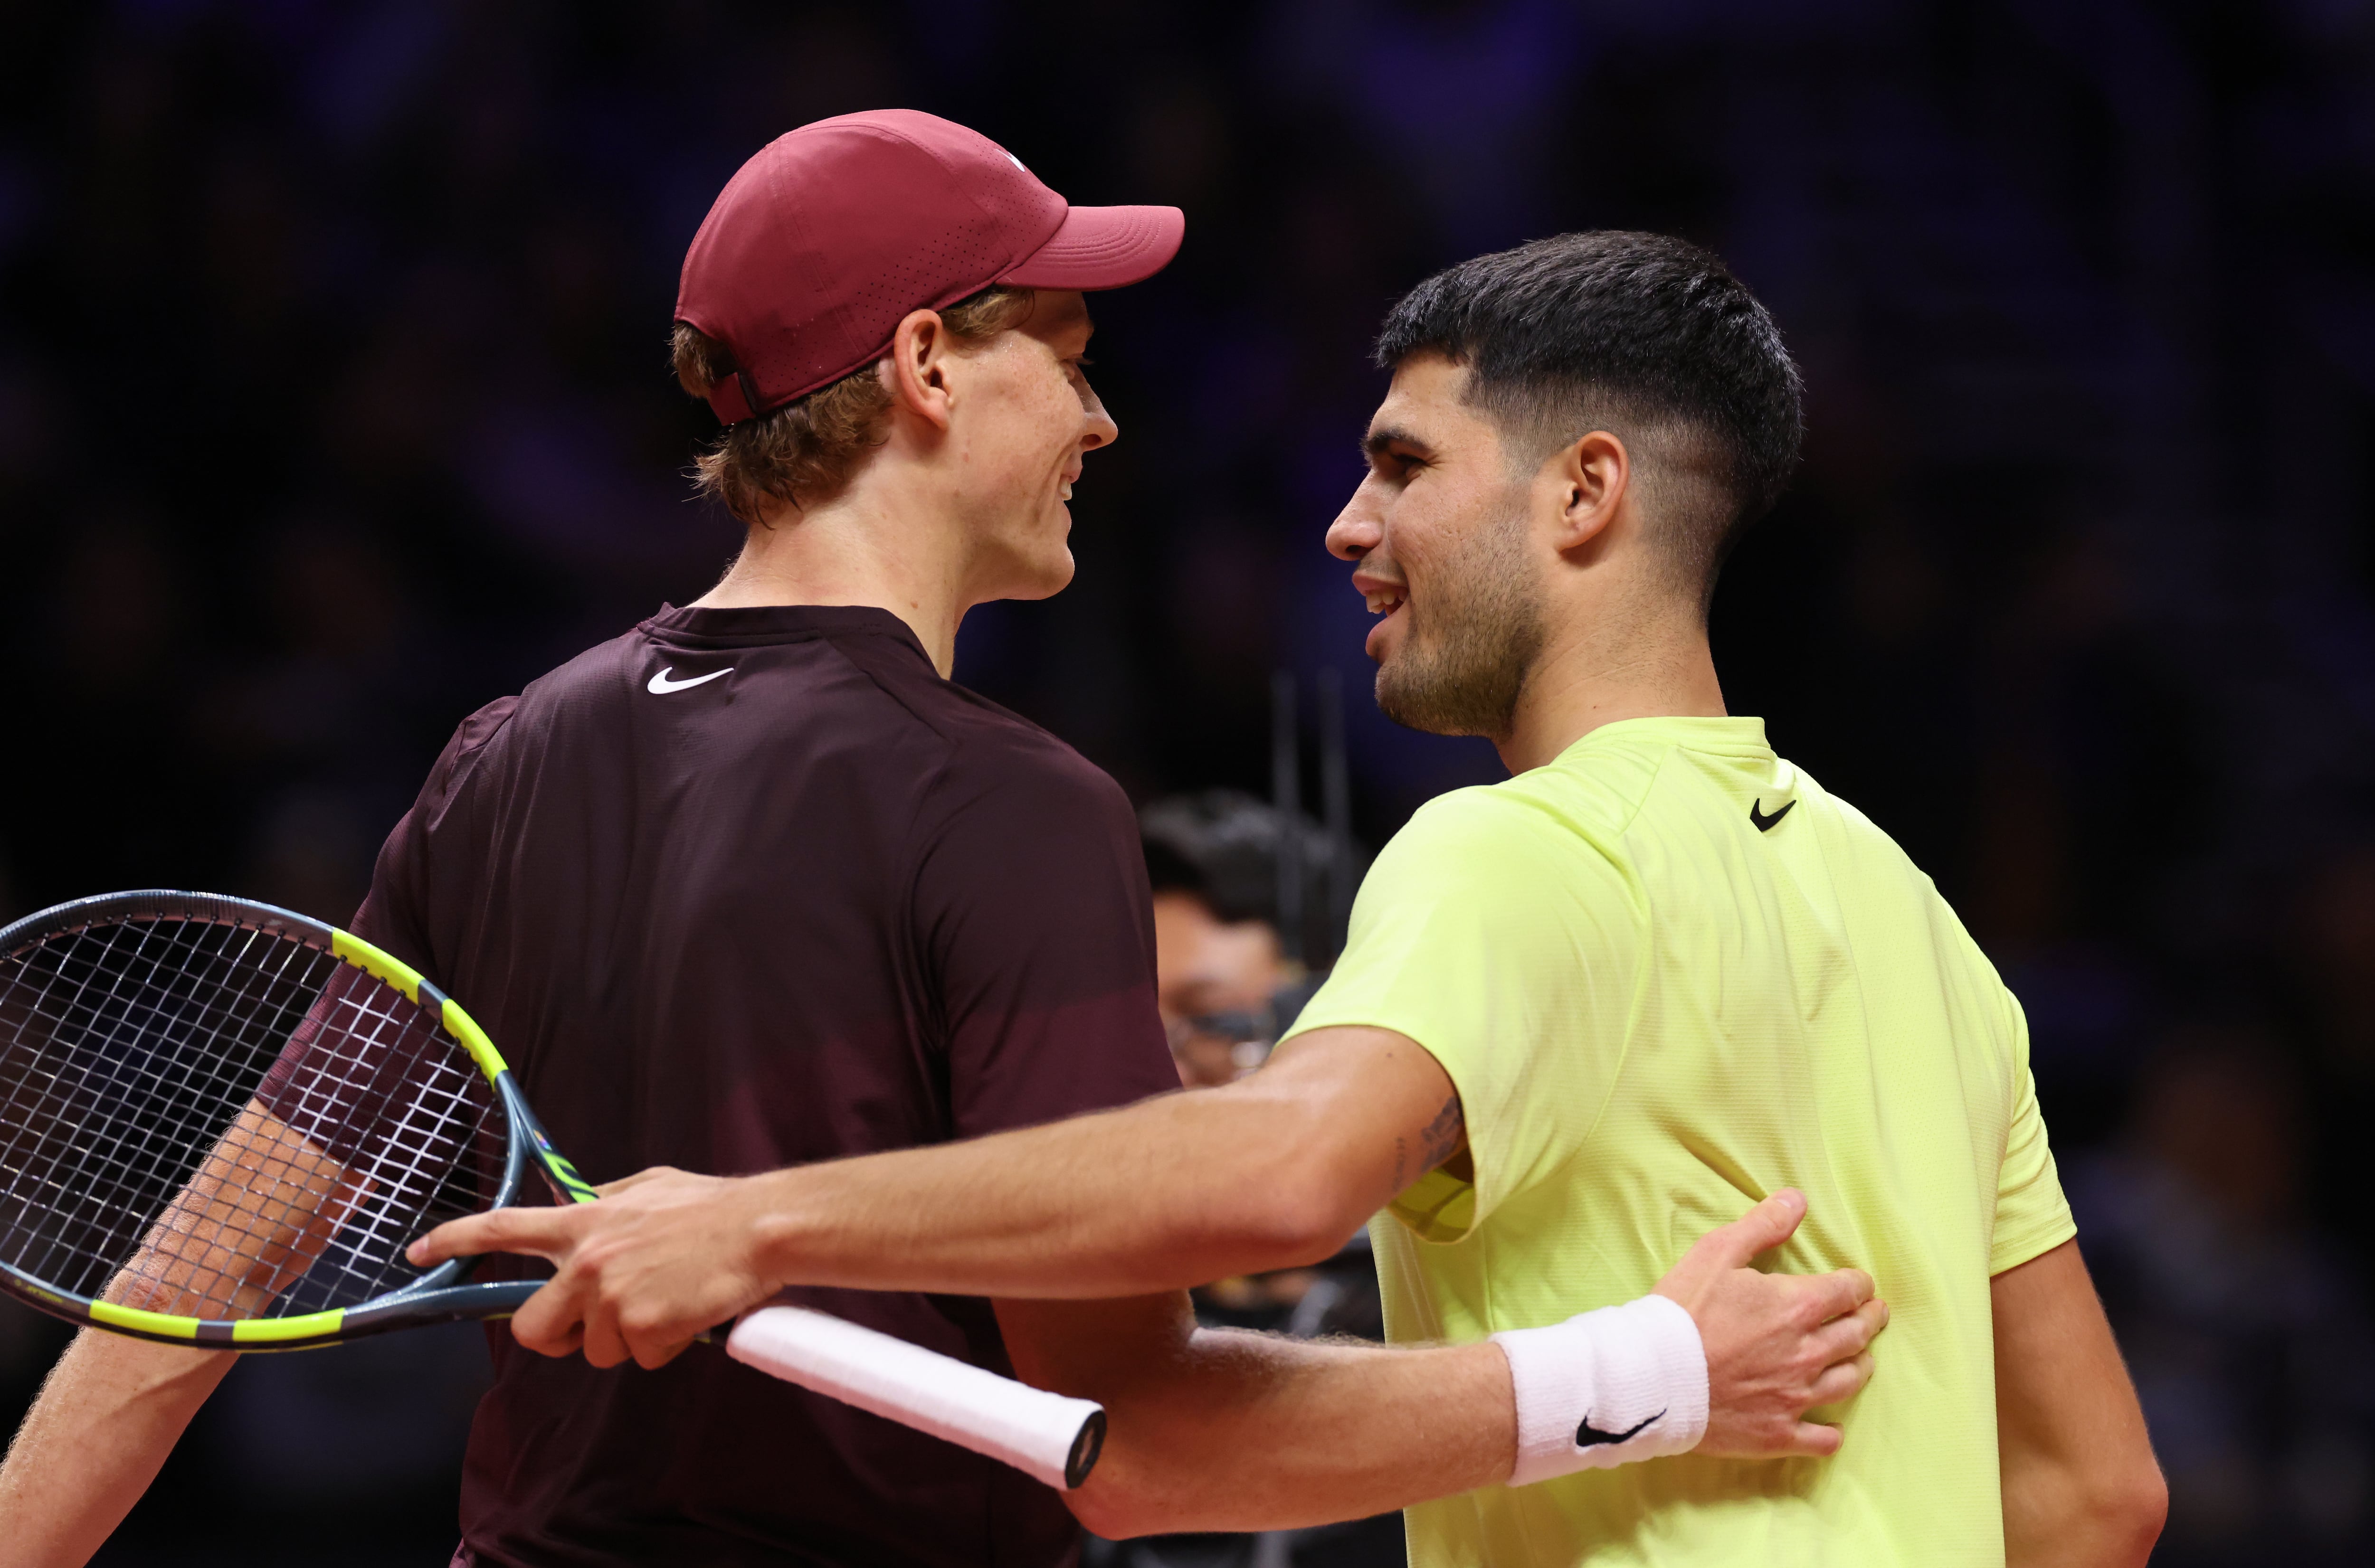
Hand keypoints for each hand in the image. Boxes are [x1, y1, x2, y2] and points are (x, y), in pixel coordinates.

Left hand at [406, 1167, 777, 1369]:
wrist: (761, 1229)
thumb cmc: (713, 1209)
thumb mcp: (649, 1187)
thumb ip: (604, 1203)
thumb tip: (574, 1207)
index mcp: (585, 1222)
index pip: (502, 1227)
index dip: (453, 1239)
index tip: (416, 1252)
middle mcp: (587, 1261)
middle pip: (532, 1327)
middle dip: (557, 1337)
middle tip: (596, 1324)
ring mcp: (612, 1298)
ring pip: (597, 1348)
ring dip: (631, 1336)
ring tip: (670, 1301)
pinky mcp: (642, 1328)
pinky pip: (641, 1358)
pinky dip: (665, 1346)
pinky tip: (689, 1314)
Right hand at [1653, 1189, 1886, 1457]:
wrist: (1652, 1375)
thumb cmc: (1682, 1310)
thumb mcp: (1717, 1252)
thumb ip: (1762, 1225)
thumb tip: (1797, 1199)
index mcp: (1797, 1307)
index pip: (1849, 1291)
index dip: (1859, 1284)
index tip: (1860, 1284)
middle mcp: (1808, 1353)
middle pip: (1856, 1335)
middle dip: (1869, 1320)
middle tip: (1872, 1315)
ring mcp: (1796, 1397)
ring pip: (1848, 1382)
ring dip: (1860, 1367)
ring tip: (1861, 1360)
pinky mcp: (1778, 1433)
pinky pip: (1822, 1439)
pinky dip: (1831, 1433)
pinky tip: (1832, 1429)